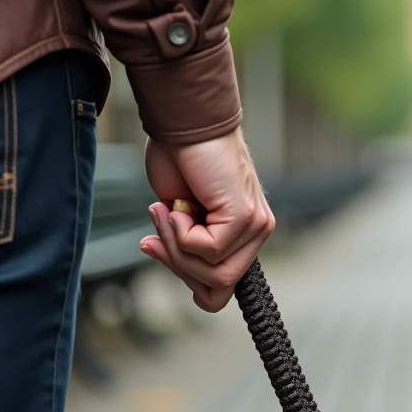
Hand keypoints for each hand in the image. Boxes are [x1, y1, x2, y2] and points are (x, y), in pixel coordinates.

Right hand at [139, 127, 274, 311]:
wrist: (182, 122)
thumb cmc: (178, 159)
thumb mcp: (177, 215)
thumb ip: (181, 244)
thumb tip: (159, 255)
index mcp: (243, 236)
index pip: (221, 289)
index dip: (186, 280)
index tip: (157, 248)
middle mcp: (256, 232)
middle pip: (218, 287)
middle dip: (177, 265)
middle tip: (156, 232)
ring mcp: (255, 225)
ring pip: (214, 273)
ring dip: (176, 247)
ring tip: (164, 213)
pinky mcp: (246, 217)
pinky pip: (209, 250)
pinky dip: (180, 232)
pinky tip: (177, 205)